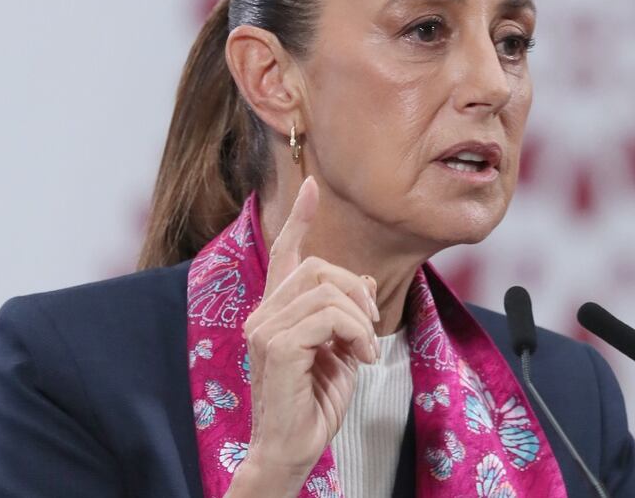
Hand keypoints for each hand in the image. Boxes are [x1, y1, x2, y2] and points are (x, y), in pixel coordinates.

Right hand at [227, 176, 379, 496]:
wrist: (293, 448)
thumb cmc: (313, 404)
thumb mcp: (342, 350)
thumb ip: (347, 315)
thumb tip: (365, 279)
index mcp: (277, 312)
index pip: (286, 254)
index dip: (300, 220)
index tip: (313, 187)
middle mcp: (264, 314)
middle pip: (318, 267)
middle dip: (356, 291)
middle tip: (369, 329)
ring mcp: (265, 329)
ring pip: (326, 290)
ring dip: (360, 319)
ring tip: (365, 351)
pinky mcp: (275, 346)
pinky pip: (328, 316)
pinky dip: (356, 334)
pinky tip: (361, 359)